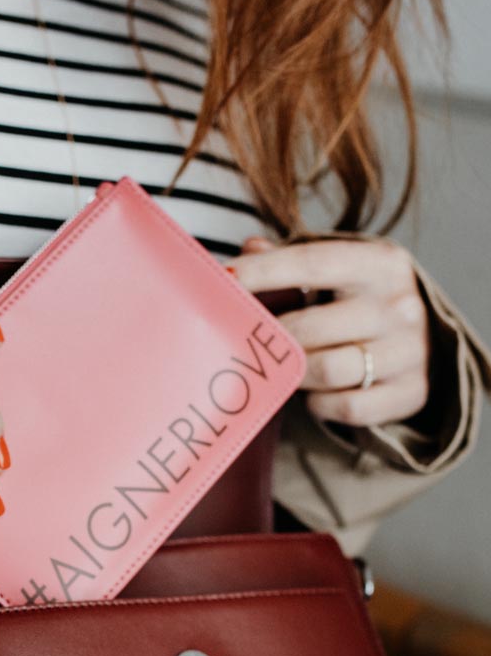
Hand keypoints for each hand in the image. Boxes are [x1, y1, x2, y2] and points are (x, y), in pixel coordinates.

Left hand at [227, 234, 433, 430]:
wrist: (428, 345)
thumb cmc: (365, 303)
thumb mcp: (342, 270)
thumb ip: (294, 259)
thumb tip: (250, 248)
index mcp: (381, 263)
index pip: (311, 263)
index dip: (263, 272)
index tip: (225, 278)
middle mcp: (400, 305)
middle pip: (309, 327)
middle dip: (272, 337)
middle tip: (250, 340)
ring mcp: (409, 352)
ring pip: (325, 371)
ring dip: (294, 373)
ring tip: (288, 367)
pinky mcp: (411, 393)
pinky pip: (345, 407)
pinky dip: (320, 404)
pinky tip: (316, 392)